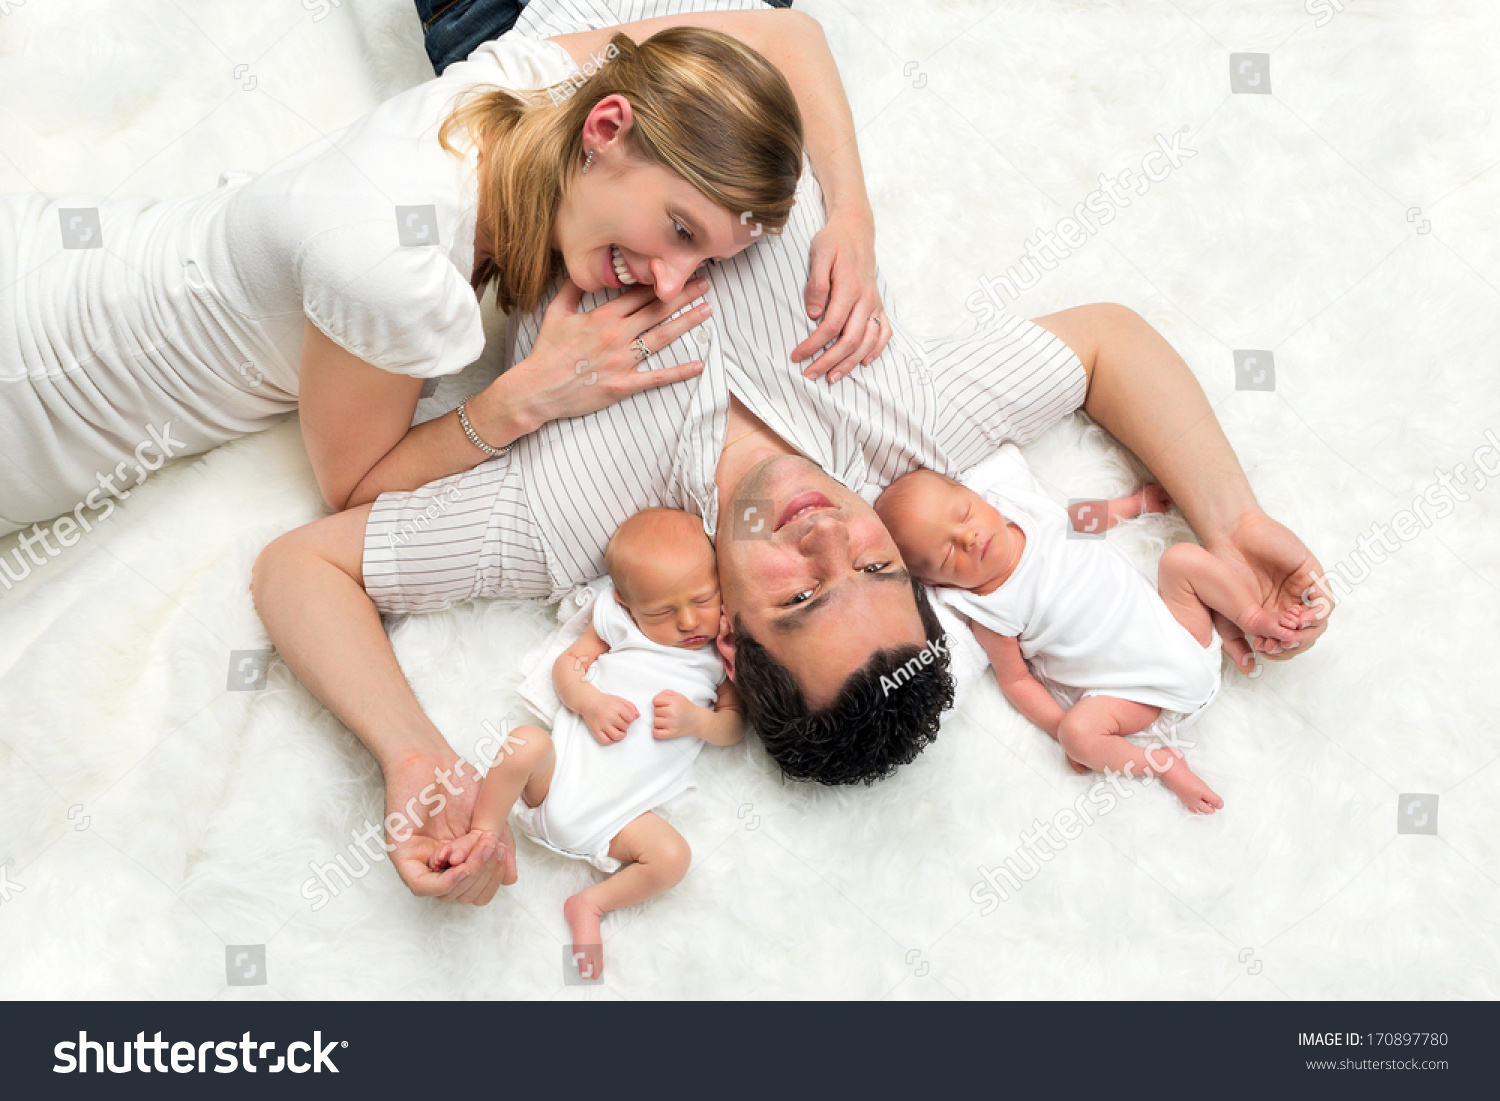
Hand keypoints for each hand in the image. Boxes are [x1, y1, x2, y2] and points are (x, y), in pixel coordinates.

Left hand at [383, 752, 502, 904]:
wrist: (432, 759)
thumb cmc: (457, 782)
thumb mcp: (491, 818)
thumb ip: (500, 847)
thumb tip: (509, 879)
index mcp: (459, 859)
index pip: (478, 892)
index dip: (493, 879)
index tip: (500, 852)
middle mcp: (439, 865)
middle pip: (465, 896)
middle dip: (485, 875)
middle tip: (490, 846)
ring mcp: (421, 861)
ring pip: (446, 894)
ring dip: (470, 873)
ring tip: (477, 844)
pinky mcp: (403, 855)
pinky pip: (422, 885)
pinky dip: (445, 882)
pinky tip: (459, 865)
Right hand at [494, 277, 712, 428]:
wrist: (537, 388)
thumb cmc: (546, 352)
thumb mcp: (555, 313)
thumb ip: (572, 289)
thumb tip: (584, 270)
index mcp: (602, 317)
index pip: (638, 293)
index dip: (660, 280)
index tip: (677, 269)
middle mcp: (616, 335)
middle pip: (655, 310)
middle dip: (682, 295)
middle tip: (705, 284)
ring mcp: (621, 361)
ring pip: (660, 337)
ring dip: (686, 323)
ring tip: (706, 310)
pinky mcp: (623, 384)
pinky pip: (656, 377)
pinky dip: (678, 372)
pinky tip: (698, 365)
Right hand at [584, 694, 638, 744]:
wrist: (588, 701)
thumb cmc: (604, 700)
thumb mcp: (619, 699)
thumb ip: (630, 706)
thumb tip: (638, 716)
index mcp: (616, 707)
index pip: (631, 718)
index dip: (631, 719)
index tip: (627, 717)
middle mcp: (610, 716)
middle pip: (625, 727)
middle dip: (625, 725)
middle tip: (621, 722)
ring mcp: (602, 724)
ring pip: (617, 735)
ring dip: (621, 735)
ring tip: (620, 731)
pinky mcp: (596, 730)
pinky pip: (606, 740)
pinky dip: (611, 741)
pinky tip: (612, 736)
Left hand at [651, 689, 705, 739]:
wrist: (698, 720)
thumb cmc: (687, 708)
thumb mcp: (679, 696)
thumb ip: (666, 693)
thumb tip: (656, 697)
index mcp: (674, 701)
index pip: (656, 700)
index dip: (656, 702)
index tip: (660, 704)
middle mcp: (673, 712)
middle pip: (655, 711)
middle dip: (658, 711)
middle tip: (665, 712)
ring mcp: (673, 723)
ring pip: (655, 721)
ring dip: (658, 721)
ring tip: (664, 720)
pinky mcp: (673, 732)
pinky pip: (658, 733)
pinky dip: (655, 732)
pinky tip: (657, 729)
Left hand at [791, 208, 889, 382]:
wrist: (856, 229)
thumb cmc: (833, 241)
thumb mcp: (819, 253)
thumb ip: (817, 284)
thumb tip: (813, 314)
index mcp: (850, 288)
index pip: (831, 326)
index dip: (813, 345)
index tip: (797, 356)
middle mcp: (866, 299)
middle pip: (850, 341)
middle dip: (829, 361)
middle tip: (810, 375)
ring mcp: (874, 303)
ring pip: (867, 342)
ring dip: (849, 363)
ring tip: (832, 377)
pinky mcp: (878, 305)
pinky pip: (884, 332)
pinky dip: (876, 350)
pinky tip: (863, 362)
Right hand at [1204, 511, 1329, 672]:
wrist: (1229, 538)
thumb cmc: (1223, 571)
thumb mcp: (1225, 615)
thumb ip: (1236, 642)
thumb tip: (1248, 668)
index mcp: (1270, 618)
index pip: (1285, 645)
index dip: (1278, 653)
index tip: (1262, 648)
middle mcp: (1288, 607)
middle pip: (1304, 638)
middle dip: (1292, 645)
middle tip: (1275, 642)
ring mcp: (1302, 592)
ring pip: (1318, 625)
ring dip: (1306, 633)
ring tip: (1288, 632)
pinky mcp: (1312, 576)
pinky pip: (1326, 603)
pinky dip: (1317, 614)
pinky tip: (1301, 617)